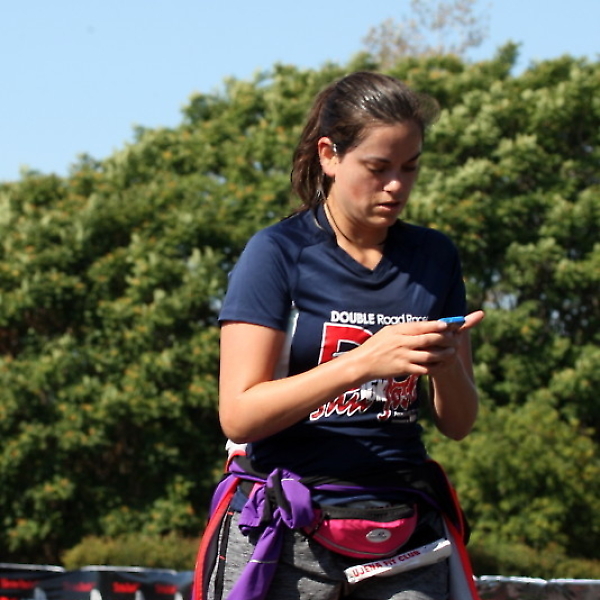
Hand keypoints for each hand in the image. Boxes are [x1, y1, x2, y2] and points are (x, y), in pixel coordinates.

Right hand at [352, 311, 483, 380]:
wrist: (363, 363)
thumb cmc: (376, 345)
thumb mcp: (389, 331)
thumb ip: (406, 328)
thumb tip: (426, 325)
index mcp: (398, 331)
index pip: (421, 326)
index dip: (437, 325)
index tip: (449, 323)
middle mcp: (402, 343)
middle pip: (429, 340)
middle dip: (445, 338)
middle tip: (456, 338)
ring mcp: (404, 357)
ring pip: (430, 355)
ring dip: (444, 354)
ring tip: (453, 352)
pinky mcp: (404, 370)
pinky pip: (425, 369)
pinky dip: (436, 367)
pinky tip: (443, 365)